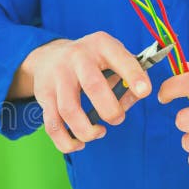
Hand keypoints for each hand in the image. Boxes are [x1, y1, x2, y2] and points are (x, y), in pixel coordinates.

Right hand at [11, 31, 151, 152]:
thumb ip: (128, 77)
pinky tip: (80, 143)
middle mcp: (77, 58)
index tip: (144, 92)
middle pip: (92, 86)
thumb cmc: (90, 60)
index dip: (134, 76)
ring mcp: (57, 77)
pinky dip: (66, 142)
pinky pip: (52, 125)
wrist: (49, 55)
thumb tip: (134, 99)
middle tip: (117, 119)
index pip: (120, 59)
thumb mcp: (112, 57)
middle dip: (110, 110)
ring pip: (68, 110)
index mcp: (100, 45)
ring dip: (87, 130)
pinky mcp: (44, 95)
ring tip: (99, 132)